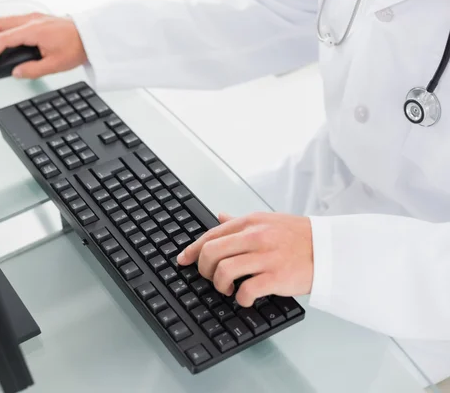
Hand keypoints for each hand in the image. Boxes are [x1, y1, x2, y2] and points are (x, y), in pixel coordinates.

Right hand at [0, 13, 87, 78]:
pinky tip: (2, 39)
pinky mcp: (38, 19)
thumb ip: (32, 70)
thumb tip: (16, 73)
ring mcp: (34, 17)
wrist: (91, 37)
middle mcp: (31, 20)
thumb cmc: (77, 47)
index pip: (3, 39)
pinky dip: (2, 29)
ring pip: (5, 20)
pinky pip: (14, 21)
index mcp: (33, 30)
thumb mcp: (55, 65)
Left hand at [177, 212, 313, 306]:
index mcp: (251, 223)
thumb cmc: (300, 237)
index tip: (183, 260)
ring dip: (220, 285)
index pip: (211, 234)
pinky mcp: (276, 277)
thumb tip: (219, 216)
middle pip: (211, 252)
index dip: (193, 250)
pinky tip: (246, 298)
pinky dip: (241, 298)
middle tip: (211, 278)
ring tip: (228, 289)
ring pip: (223, 270)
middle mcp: (255, 237)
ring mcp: (266, 257)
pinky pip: (246, 290)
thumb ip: (241, 222)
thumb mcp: (268, 221)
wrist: (332, 249)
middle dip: (204, 269)